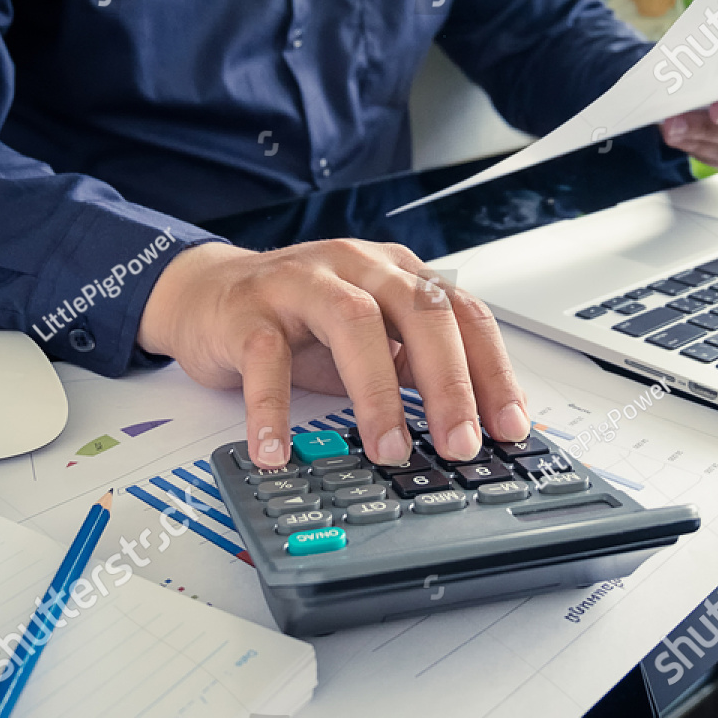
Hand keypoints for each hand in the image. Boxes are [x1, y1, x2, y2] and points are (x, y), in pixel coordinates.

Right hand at [137, 239, 530, 468]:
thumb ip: (416, 369)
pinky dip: (271, 408)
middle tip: (461, 443)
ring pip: (353, 323)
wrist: (206, 293)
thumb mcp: (370, 340)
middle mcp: (357, 268)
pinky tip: (277, 450)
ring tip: (388, 450)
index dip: (493, 371)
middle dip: (449, 382)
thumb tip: (473, 426)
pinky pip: (264, 357)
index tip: (511, 427)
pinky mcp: (248, 310)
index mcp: (398, 274)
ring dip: (377, 392)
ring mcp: (302, 283)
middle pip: (420, 311)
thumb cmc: (297, 322)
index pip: (463, 313)